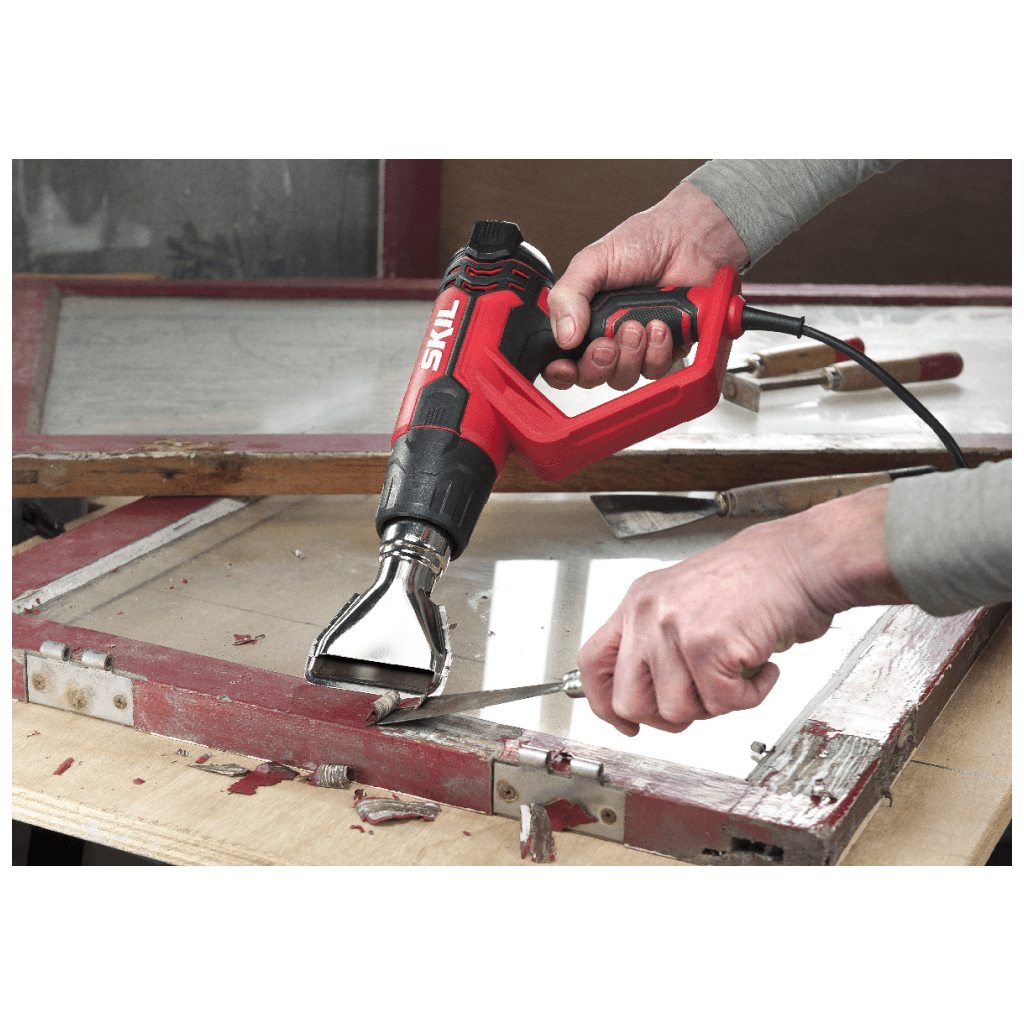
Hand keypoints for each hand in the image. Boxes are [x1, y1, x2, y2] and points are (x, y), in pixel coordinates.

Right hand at [543, 182, 749, 390]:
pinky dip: (659, 351)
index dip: (562, 372)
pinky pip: (657, 370)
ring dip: (631, 355)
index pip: (564, 361)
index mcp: (583, 318)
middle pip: (592, 377)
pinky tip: (661, 325)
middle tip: (606, 343)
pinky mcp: (667, 349)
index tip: (565, 367)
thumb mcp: (592, 261)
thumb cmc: (644, 242)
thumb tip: (563, 335)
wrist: (690, 238)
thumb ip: (568, 296)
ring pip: (625, 378)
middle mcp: (608, 337)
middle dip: (598, 364)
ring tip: (638, 324)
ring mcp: (638, 346)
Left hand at [577, 487, 910, 734]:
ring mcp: (674, 629)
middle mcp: (648, 613)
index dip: (604, 702)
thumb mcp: (687, 599)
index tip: (625, 722)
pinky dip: (751, 695)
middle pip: (629, 701)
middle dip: (667, 717)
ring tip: (738, 673)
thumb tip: (652, 695)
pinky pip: (722, 703)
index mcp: (639, 602)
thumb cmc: (758, 578)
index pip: (592, 662)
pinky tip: (762, 668)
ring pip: (676, 710)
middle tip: (701, 701)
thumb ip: (660, 640)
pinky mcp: (708, 645)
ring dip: (716, 704)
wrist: (800, 558)